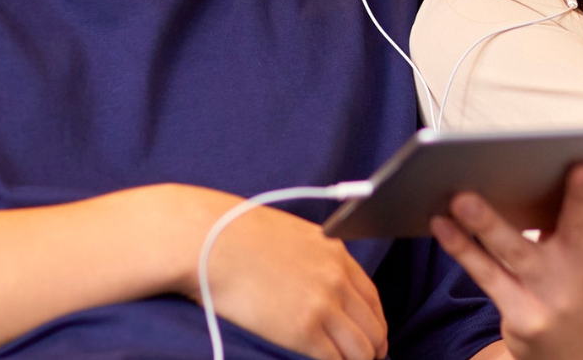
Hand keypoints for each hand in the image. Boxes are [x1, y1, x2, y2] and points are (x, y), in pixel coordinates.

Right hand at [175, 186, 387, 359]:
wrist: (208, 239)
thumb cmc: (235, 234)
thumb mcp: (290, 234)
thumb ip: (314, 256)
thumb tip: (319, 281)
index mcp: (335, 252)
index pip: (372, 299)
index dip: (374, 324)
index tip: (370, 338)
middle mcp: (336, 278)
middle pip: (373, 327)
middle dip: (372, 350)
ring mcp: (322, 305)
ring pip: (361, 350)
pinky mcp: (302, 330)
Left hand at [431, 162, 582, 359]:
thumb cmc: (574, 289)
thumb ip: (576, 215)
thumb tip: (537, 160)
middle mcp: (581, 271)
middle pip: (581, 228)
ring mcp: (551, 295)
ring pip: (516, 251)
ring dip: (488, 222)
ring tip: (462, 196)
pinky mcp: (522, 314)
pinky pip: (486, 275)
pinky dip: (461, 248)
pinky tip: (441, 222)